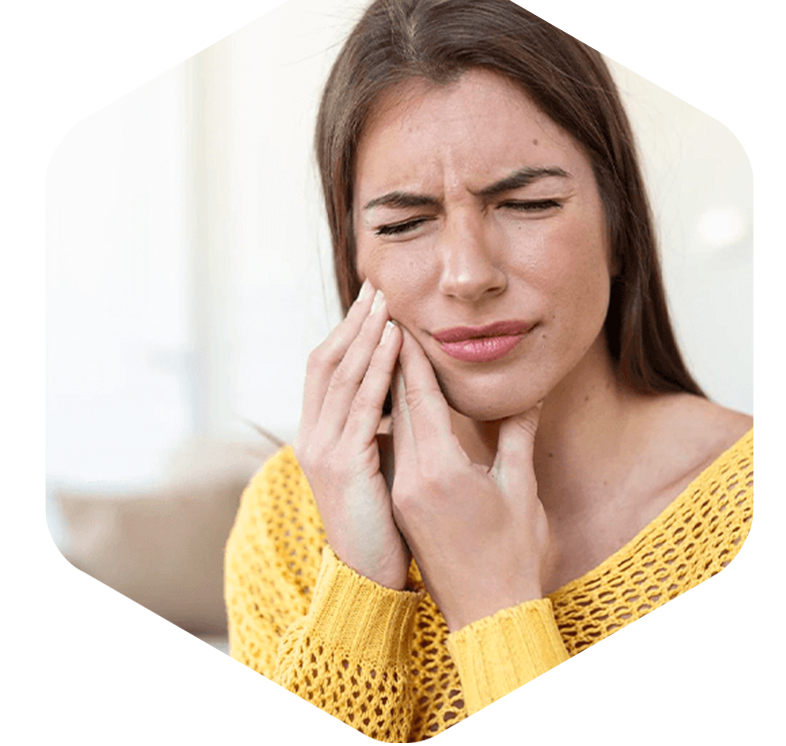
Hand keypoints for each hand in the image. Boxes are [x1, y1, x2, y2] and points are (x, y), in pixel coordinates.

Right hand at [294, 280, 408, 589]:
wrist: (369, 577)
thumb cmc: (381, 522)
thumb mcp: (373, 466)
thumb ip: (377, 430)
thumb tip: (396, 398)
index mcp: (317, 434)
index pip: (326, 369)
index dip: (346, 333)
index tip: (370, 304)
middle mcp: (311, 436)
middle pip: (328, 362)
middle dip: (353, 322)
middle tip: (377, 287)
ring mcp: (322, 449)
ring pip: (342, 376)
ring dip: (365, 335)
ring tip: (385, 303)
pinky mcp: (343, 464)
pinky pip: (363, 404)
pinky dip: (378, 368)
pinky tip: (395, 342)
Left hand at [390, 328, 549, 630]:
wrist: (487, 613)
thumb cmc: (513, 554)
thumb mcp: (520, 490)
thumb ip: (518, 438)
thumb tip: (527, 396)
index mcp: (442, 470)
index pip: (421, 401)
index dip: (411, 360)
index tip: (402, 324)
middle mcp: (413, 478)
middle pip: (398, 409)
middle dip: (393, 364)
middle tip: (386, 325)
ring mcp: (403, 493)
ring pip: (391, 429)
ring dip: (388, 390)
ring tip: (385, 353)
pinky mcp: (402, 505)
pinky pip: (393, 451)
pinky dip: (393, 421)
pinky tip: (393, 404)